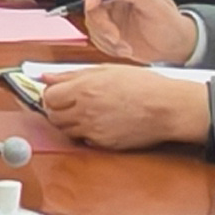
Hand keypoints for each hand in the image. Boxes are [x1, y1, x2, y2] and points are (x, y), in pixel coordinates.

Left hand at [40, 67, 212, 153]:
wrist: (167, 108)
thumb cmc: (143, 85)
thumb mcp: (106, 70)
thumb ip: (72, 74)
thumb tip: (47, 77)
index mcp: (84, 89)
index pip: (48, 97)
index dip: (51, 95)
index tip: (58, 93)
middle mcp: (85, 111)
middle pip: (53, 116)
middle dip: (57, 110)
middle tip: (70, 104)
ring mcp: (93, 130)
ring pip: (65, 131)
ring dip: (70, 123)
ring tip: (87, 113)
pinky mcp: (104, 144)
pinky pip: (84, 140)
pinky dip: (86, 133)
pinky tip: (100, 123)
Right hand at [80, 0, 198, 64]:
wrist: (174, 48)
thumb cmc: (172, 26)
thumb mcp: (158, 8)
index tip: (91, 6)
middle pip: (92, 3)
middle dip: (101, 24)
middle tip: (116, 37)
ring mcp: (111, 13)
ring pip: (92, 22)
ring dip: (107, 39)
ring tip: (126, 47)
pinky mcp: (108, 29)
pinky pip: (96, 37)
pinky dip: (109, 47)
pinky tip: (125, 49)